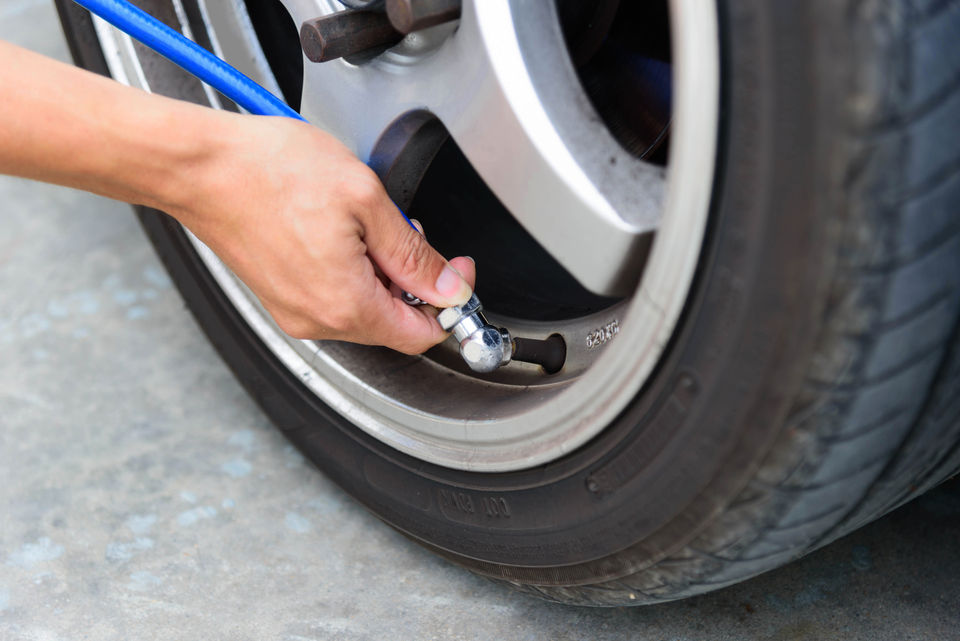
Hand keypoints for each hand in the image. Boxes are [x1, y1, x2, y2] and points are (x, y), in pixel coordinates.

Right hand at [169, 113, 474, 353]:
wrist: (201, 166)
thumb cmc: (269, 171)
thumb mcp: (366, 199)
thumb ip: (414, 253)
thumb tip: (448, 286)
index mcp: (346, 305)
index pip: (423, 334)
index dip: (450, 301)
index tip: (457, 268)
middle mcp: (318, 320)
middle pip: (393, 323)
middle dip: (413, 281)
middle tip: (404, 229)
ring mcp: (294, 312)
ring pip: (364, 309)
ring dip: (381, 273)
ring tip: (365, 222)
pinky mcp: (280, 297)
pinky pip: (333, 298)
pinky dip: (351, 271)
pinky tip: (340, 230)